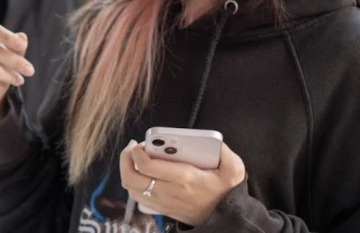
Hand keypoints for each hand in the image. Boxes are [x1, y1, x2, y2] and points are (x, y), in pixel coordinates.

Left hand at [119, 140, 246, 226]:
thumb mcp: (233, 170)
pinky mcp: (161, 208)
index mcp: (183, 178)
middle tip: (132, 147)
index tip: (141, 143)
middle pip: (131, 176)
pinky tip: (139, 171)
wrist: (225, 217)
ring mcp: (163, 201)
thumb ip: (227, 154)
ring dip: (126, 169)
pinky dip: (132, 182)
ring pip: (130, 187)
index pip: (146, 166)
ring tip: (133, 156)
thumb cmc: (226, 191)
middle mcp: (169, 191)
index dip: (137, 152)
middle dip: (125, 158)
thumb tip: (217, 142)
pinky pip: (136, 196)